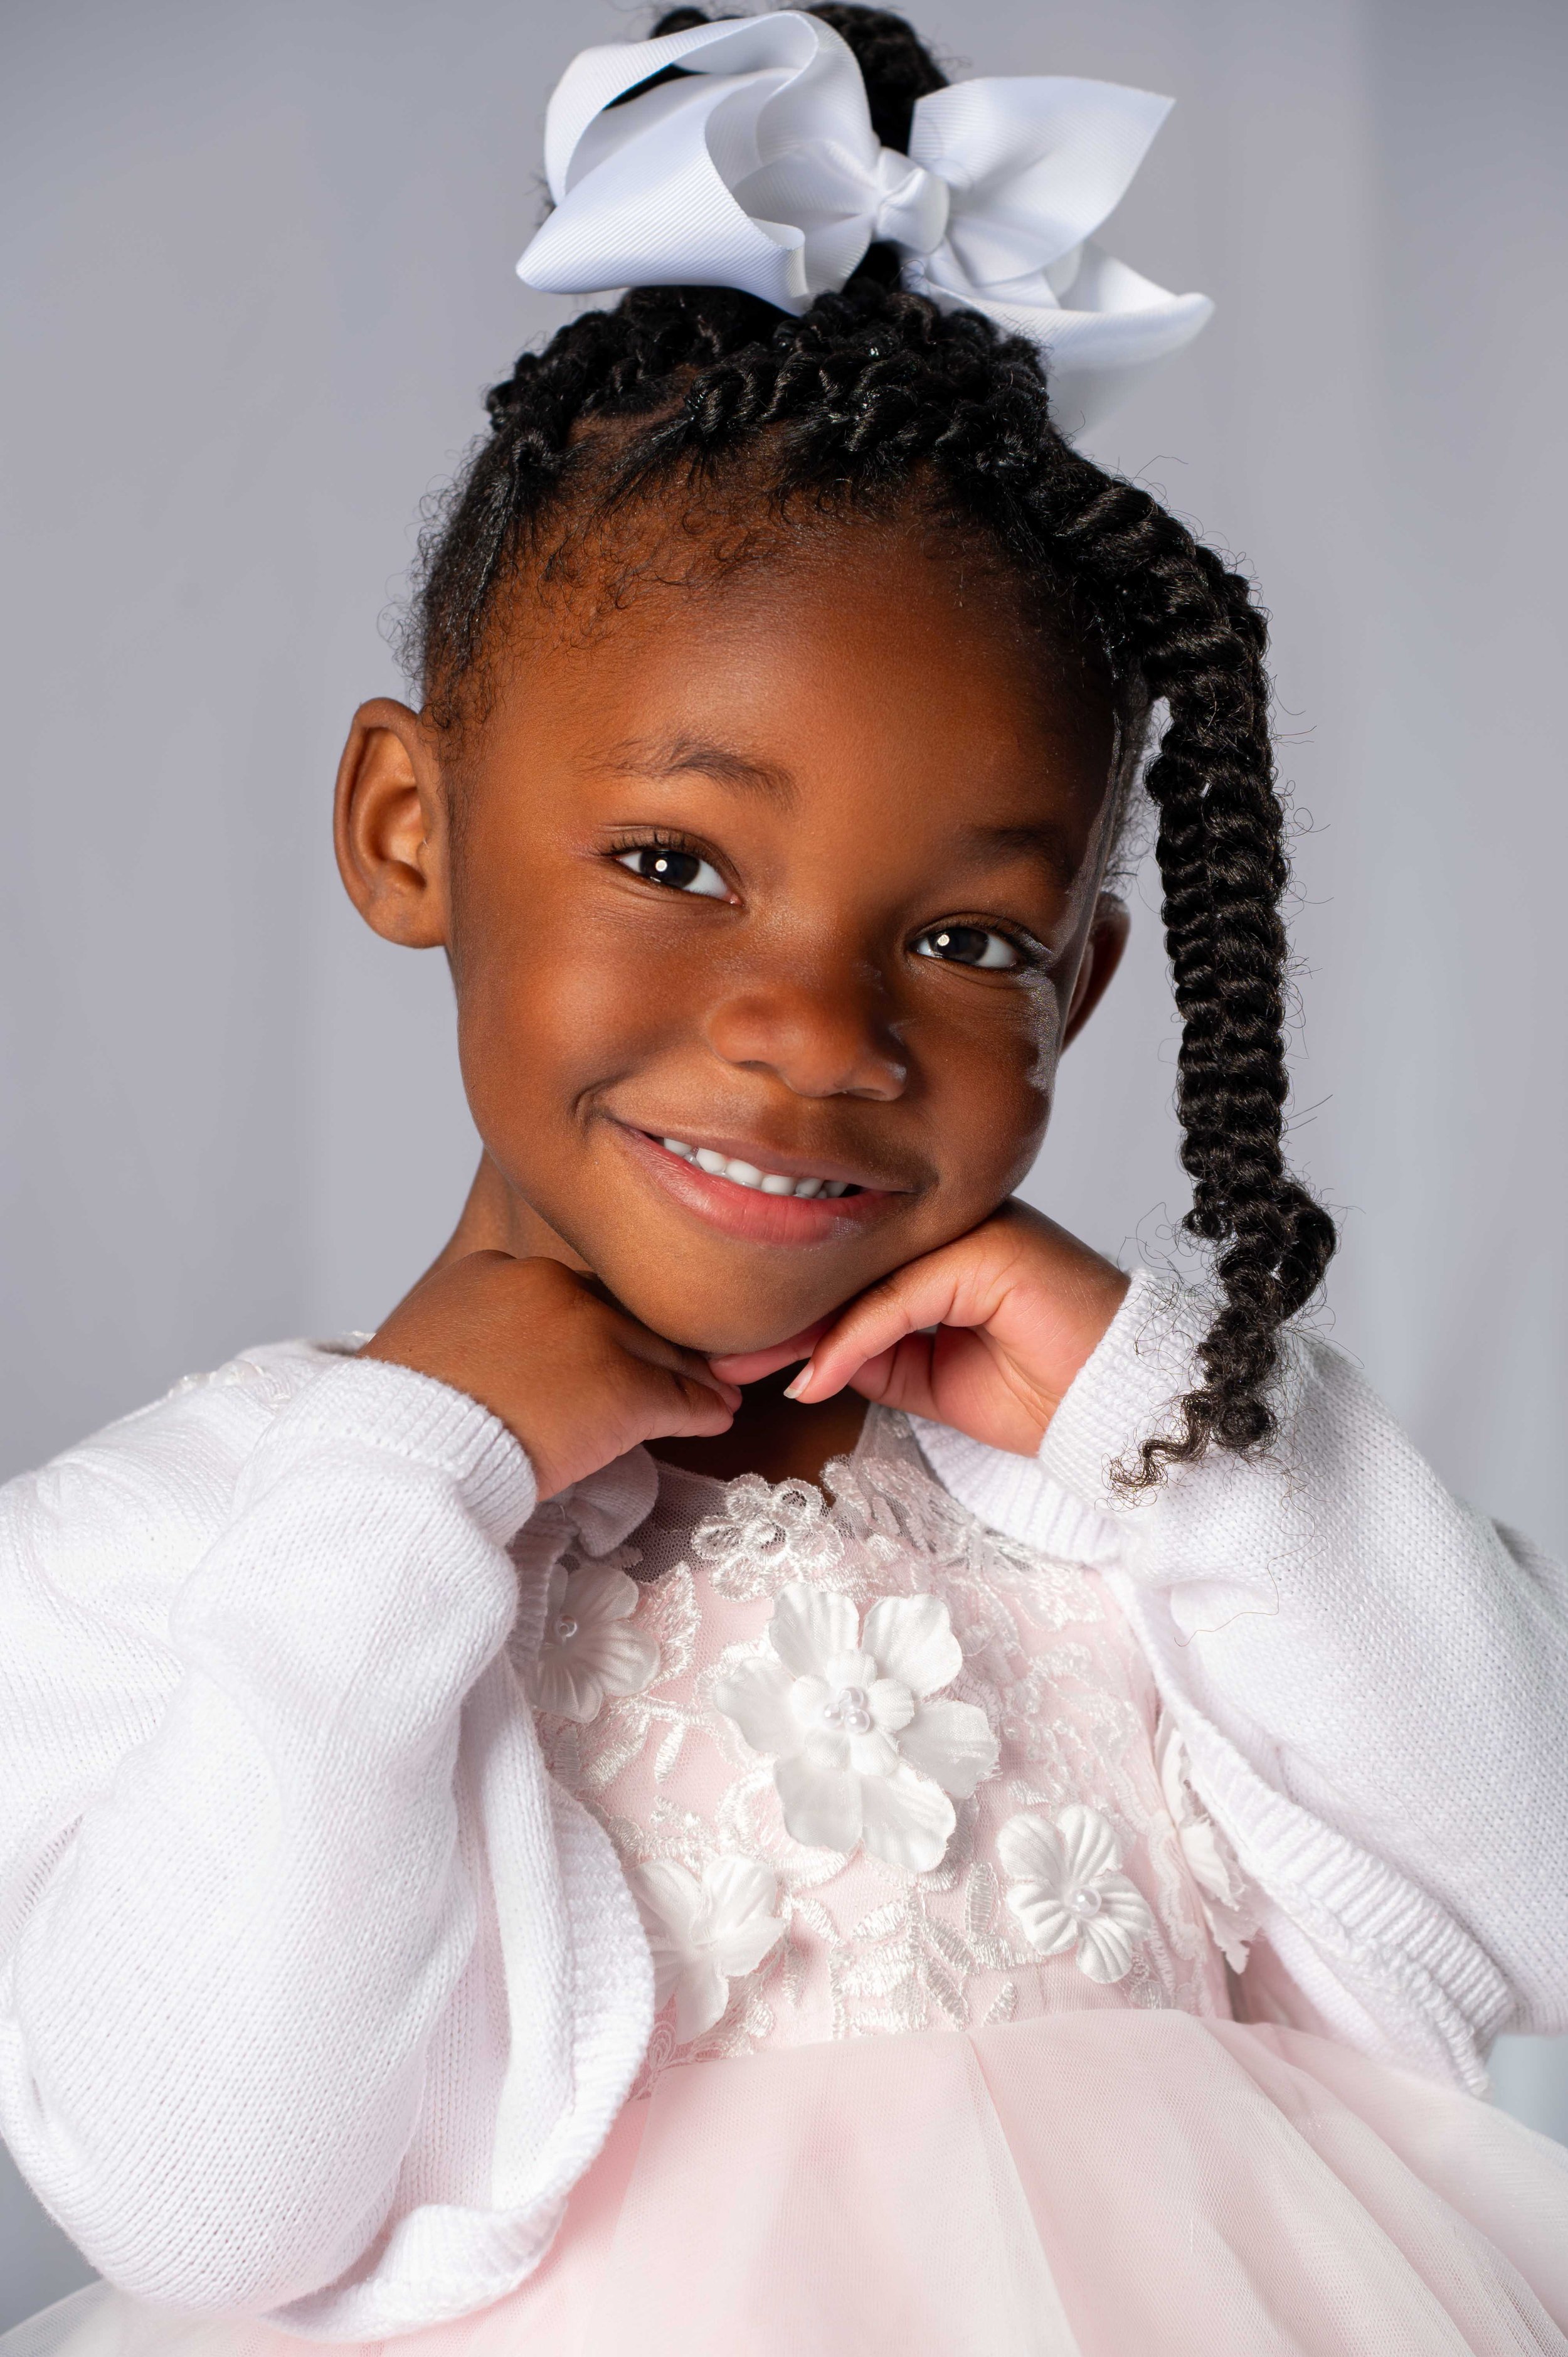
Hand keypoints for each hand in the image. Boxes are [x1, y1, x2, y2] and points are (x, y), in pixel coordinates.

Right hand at [362, 1251, 740, 1498]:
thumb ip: (470, 1337)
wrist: (406, 1454)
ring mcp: (590, 1332)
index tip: (604, 1346)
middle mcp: (548, 1285)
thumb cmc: (399, 1421)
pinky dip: (701, 1410)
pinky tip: (716, 1419)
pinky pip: (676, 1397)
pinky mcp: (621, 1386)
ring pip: (655, 1350)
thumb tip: (494, 1368)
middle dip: (647, 1343)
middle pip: (617, 1313)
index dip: (590, 1325)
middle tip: (681, 1364)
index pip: (563, 1292)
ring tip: (714, 1394)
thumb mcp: (423, 1350)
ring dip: (689, 1376)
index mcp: (493, 1271)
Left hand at [710, 1201, 1127, 1458]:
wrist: (1117, 1409)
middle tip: (716, 1358)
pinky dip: (848, 1343)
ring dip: (799, 1331)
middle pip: (848, 1267)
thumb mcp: (929, 1378)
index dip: (793, 1314)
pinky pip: (897, 1300)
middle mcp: (956, 1226)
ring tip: (743, 1367)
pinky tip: (811, 1379)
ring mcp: (974, 1231)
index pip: (853, 1272)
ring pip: (865, 1280)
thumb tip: (803, 1356)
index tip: (735, 1354)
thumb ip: (872, 1353)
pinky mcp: (987, 1252)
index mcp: (945, 1243)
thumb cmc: (1042, 1390)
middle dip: (780, 1317)